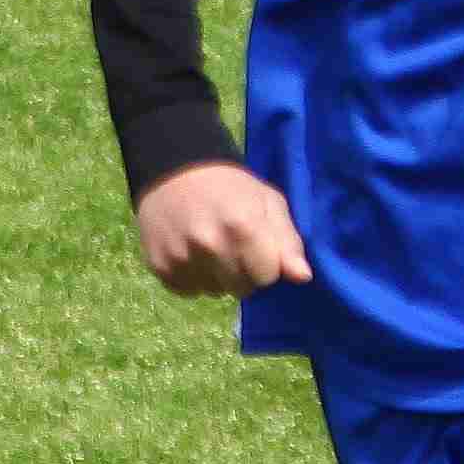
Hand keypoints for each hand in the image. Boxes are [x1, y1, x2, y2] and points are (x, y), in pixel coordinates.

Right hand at [132, 161, 309, 297]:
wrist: (173, 170)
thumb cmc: (229, 186)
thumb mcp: (268, 201)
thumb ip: (288, 241)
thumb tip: (303, 277)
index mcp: (243, 227)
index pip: (267, 277)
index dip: (266, 264)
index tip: (257, 247)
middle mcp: (210, 246)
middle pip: (241, 289)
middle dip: (244, 273)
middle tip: (233, 246)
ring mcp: (182, 258)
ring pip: (215, 292)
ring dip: (218, 277)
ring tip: (210, 246)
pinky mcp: (160, 267)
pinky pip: (189, 291)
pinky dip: (194, 277)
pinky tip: (191, 252)